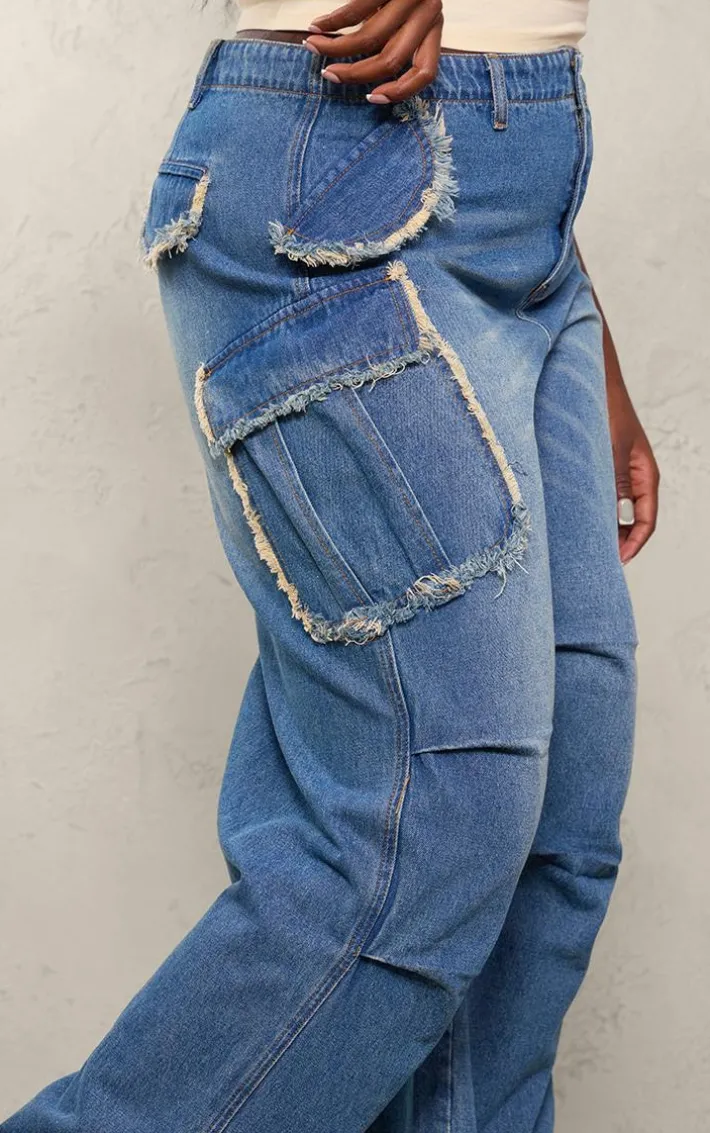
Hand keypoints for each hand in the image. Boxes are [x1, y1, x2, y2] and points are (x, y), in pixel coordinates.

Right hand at [303, 0, 443, 103]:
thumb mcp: (408, 11)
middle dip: (354, 74)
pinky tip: (316, 26)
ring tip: (314, 46)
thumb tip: (365, 70)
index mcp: (435, 24)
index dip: (399, 92)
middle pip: (390, 61)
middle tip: (329, 75)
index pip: (425, 71)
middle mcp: (428, 11)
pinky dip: (332, 23)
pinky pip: (355, 10)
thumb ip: (398, 37)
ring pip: (370, 40)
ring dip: (336, 48)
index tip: (371, 99)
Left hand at [604, 341, 660, 564]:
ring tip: (583, 544)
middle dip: (618, 541)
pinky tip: (573, 518)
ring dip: (603, 527)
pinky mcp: (598, 467)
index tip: (617, 560)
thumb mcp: (609, 452)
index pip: (646, 519)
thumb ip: (610, 485)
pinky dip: (591, 510)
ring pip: (614, 510)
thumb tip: (606, 519)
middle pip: (632, 520)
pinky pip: (599, 496)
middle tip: (596, 560)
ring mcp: (616, 472)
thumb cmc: (605, 411)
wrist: (590, 382)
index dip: (634, 543)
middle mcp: (633, 476)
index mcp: (644, 475)